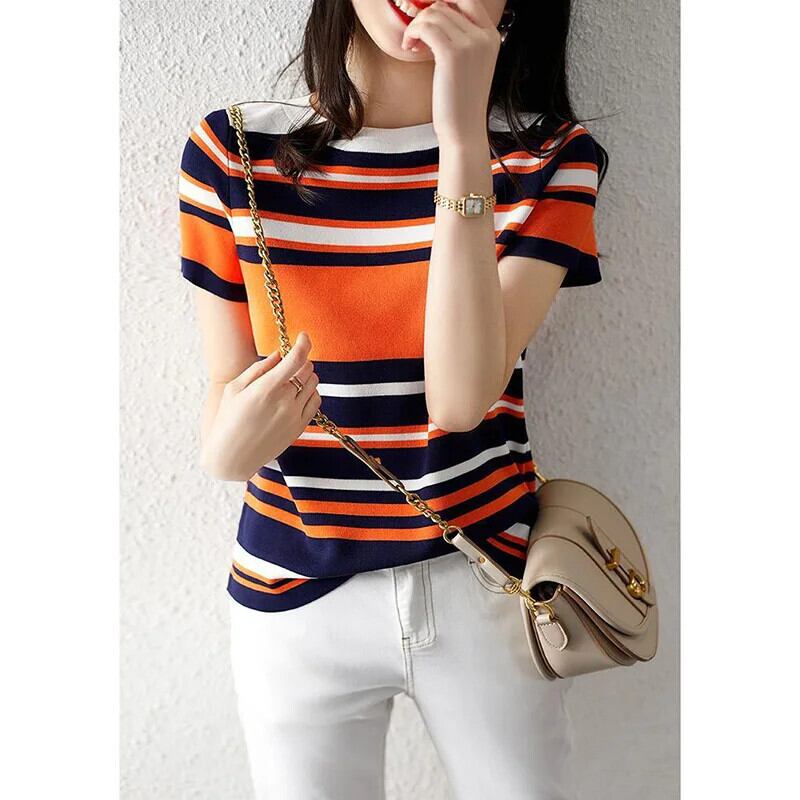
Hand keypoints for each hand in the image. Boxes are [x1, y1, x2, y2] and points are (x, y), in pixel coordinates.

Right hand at [201, 331, 321, 480]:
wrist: (232, 458)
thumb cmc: (227, 420)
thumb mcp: (235, 389)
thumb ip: (259, 368)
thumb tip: (279, 354)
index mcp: (266, 389)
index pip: (296, 359)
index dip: (303, 343)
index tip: (303, 336)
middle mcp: (284, 402)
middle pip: (307, 369)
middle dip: (300, 361)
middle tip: (287, 364)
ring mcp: (294, 415)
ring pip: (314, 384)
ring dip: (305, 376)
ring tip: (289, 381)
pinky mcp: (300, 427)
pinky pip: (316, 402)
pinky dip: (310, 393)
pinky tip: (296, 395)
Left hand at [401, 0, 501, 147]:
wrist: (463, 131)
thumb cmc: (460, 102)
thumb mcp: (468, 64)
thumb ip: (460, 38)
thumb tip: (433, 13)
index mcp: (491, 35)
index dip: (442, 3)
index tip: (426, 20)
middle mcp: (484, 35)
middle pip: (446, 4)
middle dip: (424, 16)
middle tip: (415, 37)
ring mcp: (470, 43)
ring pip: (433, 14)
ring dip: (415, 26)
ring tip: (411, 46)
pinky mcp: (452, 54)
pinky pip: (425, 27)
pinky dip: (411, 33)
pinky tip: (409, 49)